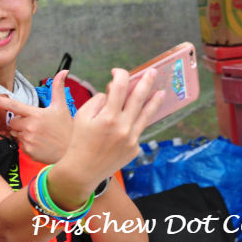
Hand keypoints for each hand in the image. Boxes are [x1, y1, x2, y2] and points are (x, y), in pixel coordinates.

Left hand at [0, 70, 72, 163]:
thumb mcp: (62, 107)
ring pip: (16, 133)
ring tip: (40, 135)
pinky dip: (27, 145)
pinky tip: (39, 144)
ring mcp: (28, 140)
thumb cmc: (66, 128)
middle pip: (13, 121)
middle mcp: (30, 127)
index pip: (14, 106)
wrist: (72, 152)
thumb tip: (63, 71)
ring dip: (24, 133)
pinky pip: (20, 145)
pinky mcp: (28, 151)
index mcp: (36, 114)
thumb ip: (58, 88)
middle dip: (20, 122)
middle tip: (37, 125)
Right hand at [58, 68, 164, 190]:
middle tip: (153, 72)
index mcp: (108, 117)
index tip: (116, 72)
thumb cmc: (79, 140)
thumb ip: (98, 101)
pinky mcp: (134, 148)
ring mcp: (131, 139)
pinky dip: (137, 121)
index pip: (119, 87)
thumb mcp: (82, 116)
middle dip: (146, 82)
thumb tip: (113, 92)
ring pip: (146, 115)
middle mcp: (123, 127)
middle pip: (138, 98)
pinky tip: (138, 116)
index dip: (120, 75)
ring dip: (154, 102)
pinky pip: (137, 129)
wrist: (83, 169)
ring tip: (161, 92)